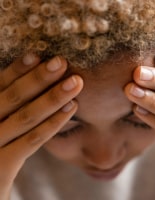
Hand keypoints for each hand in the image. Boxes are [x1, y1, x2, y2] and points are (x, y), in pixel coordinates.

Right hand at [0, 54, 82, 198]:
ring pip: (26, 116)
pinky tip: (71, 107)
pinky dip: (53, 123)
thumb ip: (9, 107)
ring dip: (53, 98)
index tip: (38, 55)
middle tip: (61, 62)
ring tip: (76, 82)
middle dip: (39, 79)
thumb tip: (33, 85)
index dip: (18, 70)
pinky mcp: (2, 166)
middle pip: (14, 97)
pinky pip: (32, 141)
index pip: (1, 85)